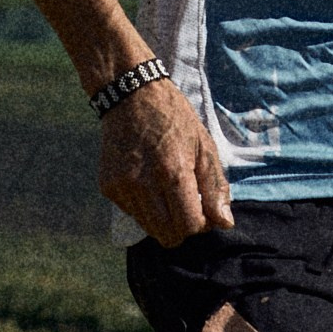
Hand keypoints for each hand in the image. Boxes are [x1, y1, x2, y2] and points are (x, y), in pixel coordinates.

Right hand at [99, 77, 234, 244]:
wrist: (130, 96)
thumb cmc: (173, 118)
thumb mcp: (204, 146)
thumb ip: (215, 188)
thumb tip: (224, 224)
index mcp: (173, 172)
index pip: (188, 226)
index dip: (201, 224)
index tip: (203, 209)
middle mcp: (143, 183)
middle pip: (167, 235)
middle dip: (182, 226)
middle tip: (187, 203)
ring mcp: (122, 186)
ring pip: (149, 228)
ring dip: (163, 218)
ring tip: (167, 189)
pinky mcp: (108, 187)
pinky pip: (132, 213)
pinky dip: (145, 206)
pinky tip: (148, 180)